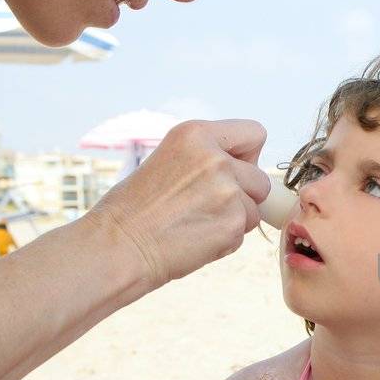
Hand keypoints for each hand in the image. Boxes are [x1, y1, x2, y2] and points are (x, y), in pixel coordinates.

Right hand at [88, 119, 269, 287]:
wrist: (118, 246)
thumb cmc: (135, 208)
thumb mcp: (170, 160)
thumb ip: (208, 158)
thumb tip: (244, 169)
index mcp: (196, 134)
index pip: (254, 133)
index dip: (247, 156)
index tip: (232, 170)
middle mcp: (215, 158)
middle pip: (260, 177)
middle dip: (244, 194)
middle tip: (207, 206)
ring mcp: (227, 191)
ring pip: (255, 208)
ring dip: (234, 219)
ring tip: (195, 223)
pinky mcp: (232, 222)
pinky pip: (244, 231)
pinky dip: (226, 239)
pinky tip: (195, 238)